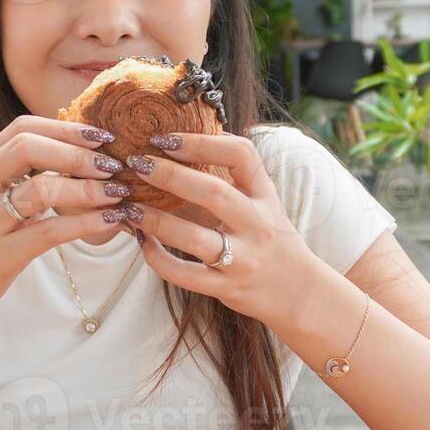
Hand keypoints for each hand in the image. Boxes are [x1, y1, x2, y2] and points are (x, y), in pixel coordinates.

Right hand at [0, 115, 134, 322]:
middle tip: (112, 164)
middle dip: (76, 153)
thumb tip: (76, 150)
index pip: (22, 129)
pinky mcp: (1, 255)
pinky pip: (49, 231)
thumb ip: (22, 173)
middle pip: (28, 148)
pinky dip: (84, 223)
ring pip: (41, 189)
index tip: (100, 136)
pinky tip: (109, 220)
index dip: (65, 128)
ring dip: (87, 188)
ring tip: (118, 192)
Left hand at [120, 132, 314, 324]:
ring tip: (129, 207)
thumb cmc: (270, 240)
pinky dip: (159, 259)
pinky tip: (142, 242)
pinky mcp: (227, 288)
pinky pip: (186, 276)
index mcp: (264, 195)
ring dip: (157, 221)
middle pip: (214, 193)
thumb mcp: (261, 203)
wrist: (300, 291)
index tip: (166, 138)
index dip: (202, 142)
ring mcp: (243, 259)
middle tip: (138, 163)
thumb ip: (227, 181)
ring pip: (196, 239)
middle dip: (172, 175)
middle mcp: (257, 224)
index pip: (241, 155)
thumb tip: (173, 151)